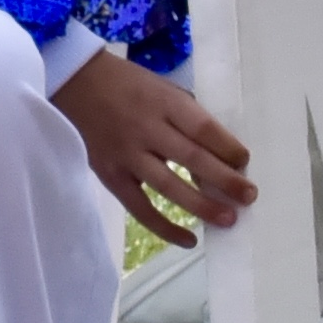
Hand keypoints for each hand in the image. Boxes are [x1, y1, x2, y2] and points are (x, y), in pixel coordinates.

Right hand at [49, 48, 256, 245]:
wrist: (74, 83)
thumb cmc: (127, 84)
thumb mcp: (162, 88)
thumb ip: (186, 116)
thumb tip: (219, 154)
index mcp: (164, 102)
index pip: (203, 128)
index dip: (227, 148)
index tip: (244, 162)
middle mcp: (147, 128)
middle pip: (192, 158)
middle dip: (225, 180)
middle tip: (248, 196)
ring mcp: (127, 154)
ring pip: (169, 186)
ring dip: (201, 205)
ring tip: (228, 219)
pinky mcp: (110, 175)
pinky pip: (140, 208)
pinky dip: (164, 227)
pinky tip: (188, 240)